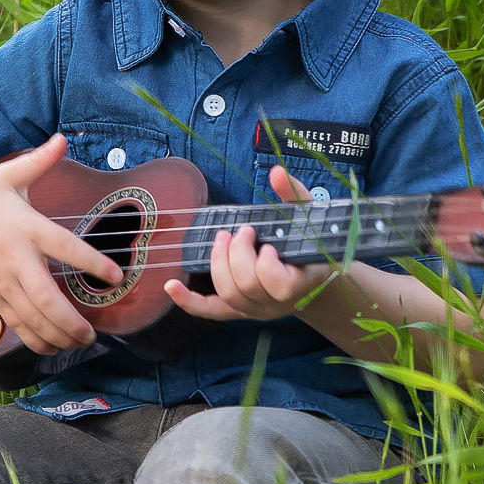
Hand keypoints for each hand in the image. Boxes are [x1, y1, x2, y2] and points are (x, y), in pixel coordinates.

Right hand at [0, 133, 121, 355]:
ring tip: (81, 342)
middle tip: (93, 332)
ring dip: (57, 335)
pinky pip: (16, 324)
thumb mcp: (6, 177)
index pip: (63, 247)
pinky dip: (36, 340)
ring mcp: (1, 282)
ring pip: (31, 318)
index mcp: (26, 228)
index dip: (91, 262)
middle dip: (70, 320)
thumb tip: (63, 138)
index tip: (117, 276)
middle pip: (44, 297)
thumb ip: (38, 162)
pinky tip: (56, 348)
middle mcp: (14, 259)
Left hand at [163, 164, 333, 323]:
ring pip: (228, 295)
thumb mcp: (309, 218)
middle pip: (247, 287)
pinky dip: (188, 300)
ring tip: (222, 239)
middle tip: (241, 232)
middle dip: (237, 255)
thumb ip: (294, 195)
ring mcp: (256, 310)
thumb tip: (276, 172)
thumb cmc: (311, 243)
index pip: (279, 284)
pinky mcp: (238, 311)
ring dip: (218, 264)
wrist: (312, 274)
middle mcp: (277, 304)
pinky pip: (210, 311)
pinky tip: (171, 285)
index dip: (266, 264)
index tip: (267, 244)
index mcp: (300, 284)